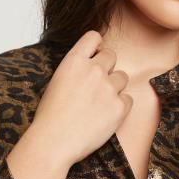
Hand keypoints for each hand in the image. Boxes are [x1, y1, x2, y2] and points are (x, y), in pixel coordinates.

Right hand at [29, 30, 133, 166]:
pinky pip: (128, 98)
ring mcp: (108, 88)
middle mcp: (93, 70)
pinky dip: (120, 106)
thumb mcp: (57, 82)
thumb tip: (89, 67)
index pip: (94, 36)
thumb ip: (76, 69)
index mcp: (74, 61)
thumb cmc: (50, 117)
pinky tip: (106, 115)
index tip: (95, 56)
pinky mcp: (120, 107)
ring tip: (100, 103)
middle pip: (112, 55)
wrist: (54, 142)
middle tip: (97, 86)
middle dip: (106, 68)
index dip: (96, 46)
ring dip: (115, 87)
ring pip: (122, 77)